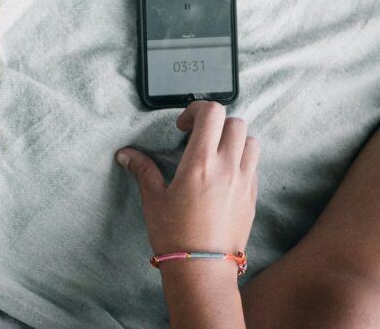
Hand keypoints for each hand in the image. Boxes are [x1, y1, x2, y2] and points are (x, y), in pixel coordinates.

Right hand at [117, 101, 258, 258]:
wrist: (203, 269)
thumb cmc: (175, 235)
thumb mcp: (153, 199)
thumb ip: (142, 170)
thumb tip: (126, 154)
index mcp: (200, 162)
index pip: (212, 113)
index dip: (196, 110)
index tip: (183, 126)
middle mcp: (227, 167)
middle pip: (235, 122)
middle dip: (216, 123)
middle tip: (198, 137)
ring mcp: (244, 182)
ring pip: (251, 141)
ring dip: (234, 140)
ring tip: (215, 154)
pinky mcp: (252, 197)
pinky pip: (254, 165)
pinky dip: (241, 160)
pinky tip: (223, 176)